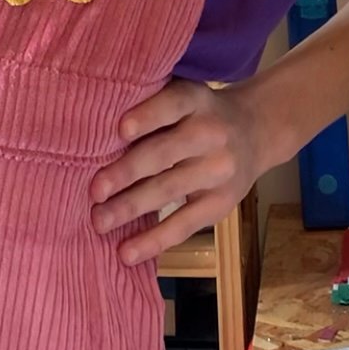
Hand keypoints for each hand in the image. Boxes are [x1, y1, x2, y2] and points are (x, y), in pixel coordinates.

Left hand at [89, 79, 265, 266]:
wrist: (256, 131)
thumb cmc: (197, 113)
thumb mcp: (183, 96)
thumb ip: (149, 105)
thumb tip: (92, 132)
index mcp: (195, 99)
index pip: (171, 104)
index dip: (147, 116)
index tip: (120, 130)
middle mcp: (210, 132)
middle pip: (164, 153)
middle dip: (126, 172)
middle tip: (94, 191)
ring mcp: (218, 170)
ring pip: (169, 190)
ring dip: (130, 208)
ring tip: (99, 222)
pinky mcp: (220, 204)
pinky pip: (183, 225)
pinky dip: (153, 240)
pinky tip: (126, 253)